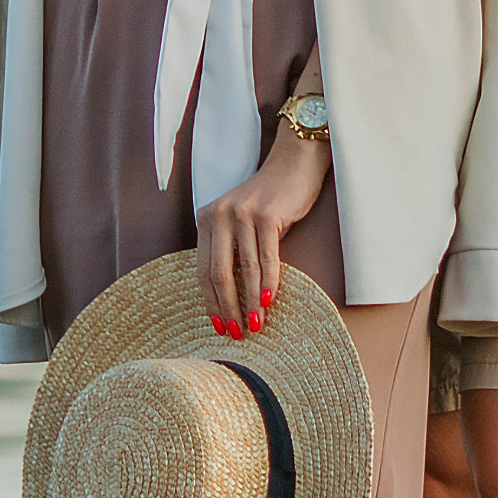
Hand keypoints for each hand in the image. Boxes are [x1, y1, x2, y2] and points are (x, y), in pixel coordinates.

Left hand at [197, 123, 329, 334]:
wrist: (294, 165)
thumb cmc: (269, 200)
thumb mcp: (240, 222)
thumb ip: (231, 250)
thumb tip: (231, 298)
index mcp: (206, 219)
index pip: (203, 269)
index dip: (210, 300)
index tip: (219, 325)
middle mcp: (219, 215)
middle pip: (219, 272)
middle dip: (227, 307)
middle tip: (236, 333)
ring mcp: (243, 214)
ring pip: (245, 269)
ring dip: (250, 302)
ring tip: (255, 325)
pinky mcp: (267, 215)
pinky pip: (267, 256)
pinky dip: (268, 282)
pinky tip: (269, 301)